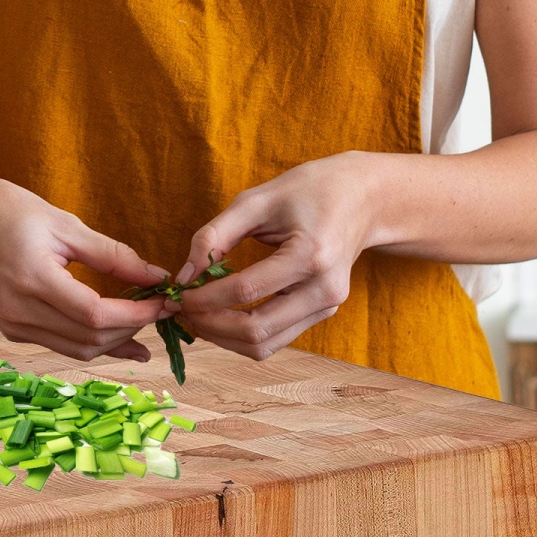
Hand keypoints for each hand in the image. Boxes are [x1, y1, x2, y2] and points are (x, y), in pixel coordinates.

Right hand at [0, 174, 170, 361]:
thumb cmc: (7, 209)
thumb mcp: (63, 223)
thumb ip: (110, 254)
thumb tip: (155, 276)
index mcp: (33, 278)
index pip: (95, 314)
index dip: (136, 314)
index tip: (164, 301)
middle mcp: (20, 310)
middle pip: (90, 338)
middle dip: (132, 328)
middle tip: (161, 309)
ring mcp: (13, 324)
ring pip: (78, 349)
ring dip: (116, 340)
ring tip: (146, 325)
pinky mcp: (12, 329)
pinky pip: (61, 344)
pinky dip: (92, 341)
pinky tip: (118, 335)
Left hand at [175, 151, 378, 359]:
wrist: (360, 199)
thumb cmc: (304, 192)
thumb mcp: (254, 201)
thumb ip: (214, 235)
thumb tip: (184, 274)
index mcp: (310, 255)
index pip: (247, 290)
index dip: (205, 297)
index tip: (177, 293)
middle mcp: (325, 290)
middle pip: (257, 329)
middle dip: (210, 324)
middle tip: (180, 309)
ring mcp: (328, 306)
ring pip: (265, 345)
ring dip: (223, 337)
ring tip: (195, 315)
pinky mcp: (323, 313)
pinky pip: (276, 339)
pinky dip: (243, 336)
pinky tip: (219, 316)